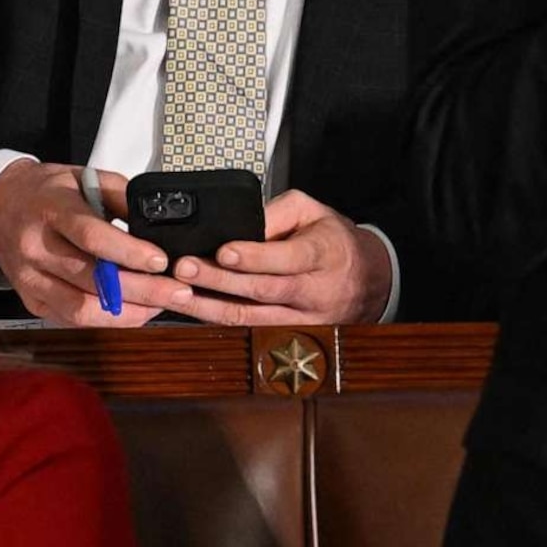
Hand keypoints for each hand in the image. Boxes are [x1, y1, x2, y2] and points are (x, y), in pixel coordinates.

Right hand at [0, 160, 197, 326]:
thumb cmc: (46, 191)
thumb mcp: (83, 176)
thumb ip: (120, 196)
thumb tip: (158, 222)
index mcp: (50, 209)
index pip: (90, 236)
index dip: (128, 252)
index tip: (160, 261)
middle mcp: (35, 247)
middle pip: (91, 279)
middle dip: (142, 290)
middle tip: (178, 292)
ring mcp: (30, 278)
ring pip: (82, 308)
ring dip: (128, 312)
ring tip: (161, 305)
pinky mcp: (31, 300)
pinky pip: (72, 319)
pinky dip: (108, 320)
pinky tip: (134, 312)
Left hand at [163, 190, 393, 324]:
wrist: (369, 280)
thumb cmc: (334, 242)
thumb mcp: (313, 211)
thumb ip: (276, 212)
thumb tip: (239, 223)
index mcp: (323, 254)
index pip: (287, 259)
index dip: (253, 257)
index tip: (223, 252)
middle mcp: (314, 291)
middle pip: (263, 291)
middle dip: (219, 281)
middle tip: (185, 269)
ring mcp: (303, 319)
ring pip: (251, 318)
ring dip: (209, 308)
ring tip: (177, 293)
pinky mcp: (290, 336)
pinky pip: (249, 331)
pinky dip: (217, 322)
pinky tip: (191, 311)